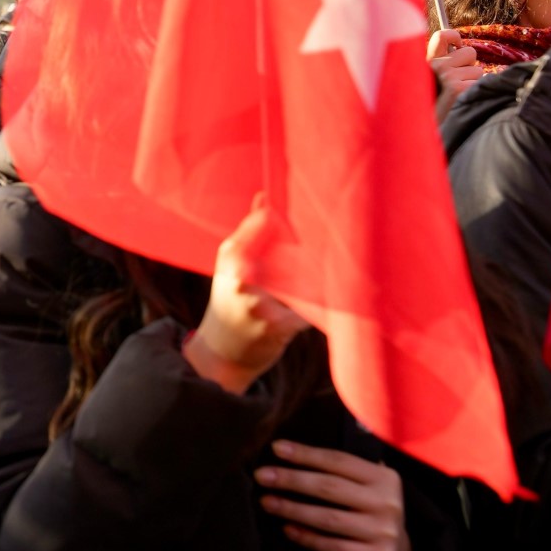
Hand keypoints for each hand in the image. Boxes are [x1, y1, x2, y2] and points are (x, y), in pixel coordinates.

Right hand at [183, 195, 310, 393]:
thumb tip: (263, 197)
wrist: (220, 353)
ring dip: (320, 277)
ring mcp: (260, 304)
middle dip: (312, 250)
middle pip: (291, 249)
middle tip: (330, 246)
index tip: (307, 220)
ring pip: (305, 279)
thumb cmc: (229, 301)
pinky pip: (310, 309)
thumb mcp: (229, 265)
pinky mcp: (279, 327)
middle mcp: (242, 278)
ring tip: (329, 275)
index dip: (290, 221)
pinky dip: (321, 306)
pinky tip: (325, 302)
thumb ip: (248, 232)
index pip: (268, 224)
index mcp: (231, 256)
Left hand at [256, 439, 411, 550]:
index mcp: (384, 477)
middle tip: (261, 476)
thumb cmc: (369, 513)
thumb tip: (290, 451)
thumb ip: (344, 470)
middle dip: (292, 479)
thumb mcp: (367, 487)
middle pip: (330, 487)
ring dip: (293, 509)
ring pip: (329, 517)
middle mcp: (388, 502)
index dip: (306, 454)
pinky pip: (334, 546)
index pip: (339, 460)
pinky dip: (307, 537)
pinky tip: (287, 529)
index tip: (275, 448)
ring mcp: (385, 531)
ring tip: (266, 502)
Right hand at [427, 30, 480, 121]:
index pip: (442, 35)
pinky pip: (481, 83)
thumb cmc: (432, 104)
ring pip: (478, 70)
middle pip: (470, 52)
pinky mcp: (460, 89)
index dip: (454, 37)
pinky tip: (462, 102)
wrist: (424, 129)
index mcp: (428, 62)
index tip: (457, 46)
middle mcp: (437, 66)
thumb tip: (461, 47)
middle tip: (458, 82)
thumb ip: (444, 63)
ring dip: (473, 82)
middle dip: (470, 66)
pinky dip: (476, 93)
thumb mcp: (431, 80)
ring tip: (459, 95)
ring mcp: (449, 77)